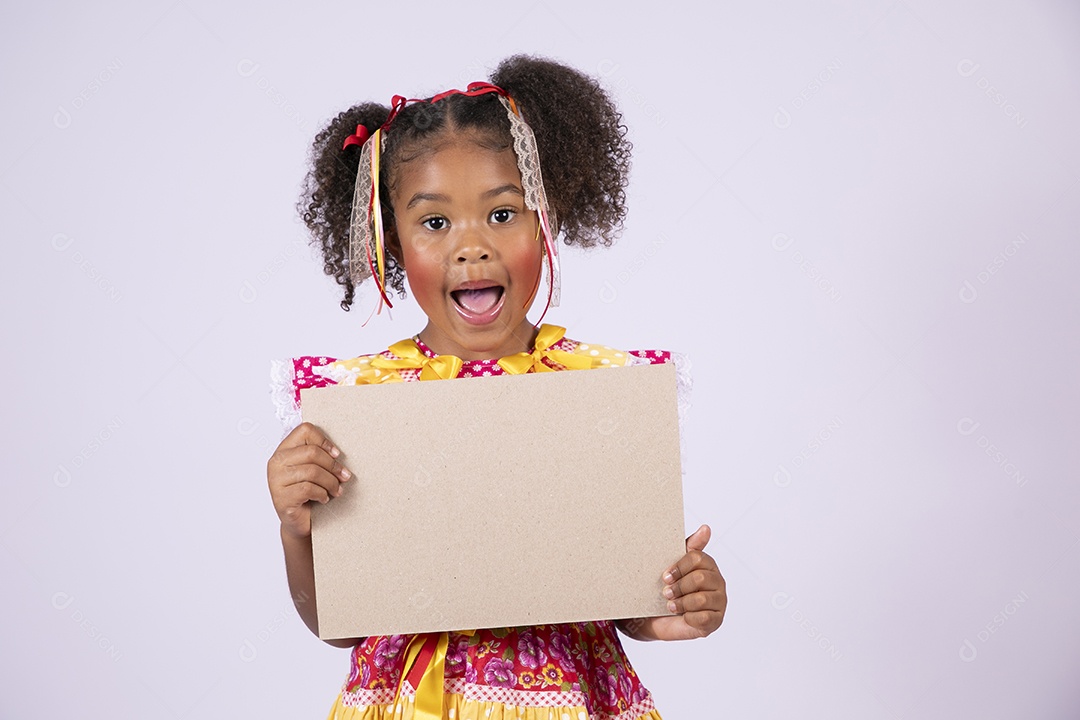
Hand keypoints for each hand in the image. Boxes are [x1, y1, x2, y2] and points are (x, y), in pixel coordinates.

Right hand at [267, 422, 352, 538]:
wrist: (298, 521)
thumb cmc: (307, 492)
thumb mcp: (311, 469)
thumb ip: (318, 456)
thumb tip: (337, 453)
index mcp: (283, 450)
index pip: (304, 431)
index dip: (324, 441)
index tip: (337, 454)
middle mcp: (276, 462)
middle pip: (312, 452)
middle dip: (333, 465)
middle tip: (344, 476)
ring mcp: (276, 481)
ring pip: (312, 472)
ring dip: (331, 482)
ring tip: (336, 490)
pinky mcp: (281, 498)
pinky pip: (308, 489)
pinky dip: (322, 494)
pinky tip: (324, 498)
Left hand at [618, 524, 726, 640]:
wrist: (660, 617)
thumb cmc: (670, 588)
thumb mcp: (675, 566)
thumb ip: (690, 547)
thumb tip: (706, 528)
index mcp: (708, 565)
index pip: (697, 558)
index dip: (679, 567)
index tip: (665, 576)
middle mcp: (718, 582)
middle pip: (699, 578)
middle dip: (679, 586)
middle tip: (667, 592)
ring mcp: (719, 602)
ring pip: (701, 599)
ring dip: (680, 603)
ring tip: (671, 605)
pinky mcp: (716, 621)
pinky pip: (703, 618)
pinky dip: (688, 618)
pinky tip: (683, 616)